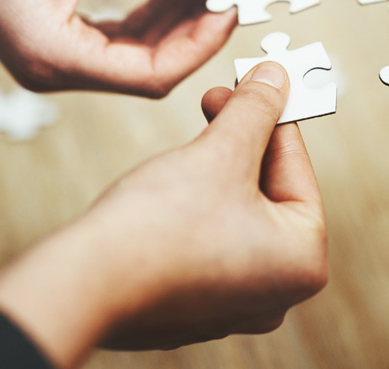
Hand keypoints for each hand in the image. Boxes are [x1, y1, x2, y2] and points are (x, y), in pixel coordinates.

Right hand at [0, 0, 240, 94]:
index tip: (232, 1)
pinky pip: (114, 42)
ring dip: (173, 22)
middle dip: (193, 32)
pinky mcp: (51, 44)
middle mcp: (51, 72)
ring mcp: (50, 62)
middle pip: (147, 71)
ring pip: (135, 57)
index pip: (151, 75)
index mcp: (52, 58)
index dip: (200, 43)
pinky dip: (147, 17)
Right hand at [0, 62, 327, 366]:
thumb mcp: (220, 152)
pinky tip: (172, 186)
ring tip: (192, 143)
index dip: (272, 116)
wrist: (85, 284)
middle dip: (242, 144)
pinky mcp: (196, 308)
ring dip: (217, 173)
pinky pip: (209, 243)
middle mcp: (277, 293)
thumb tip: (275, 79)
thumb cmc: (158, 230)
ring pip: (237, 215)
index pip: (297, 168)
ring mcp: (235, 306)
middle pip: (269, 193)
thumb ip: (256, 111)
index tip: (257, 85)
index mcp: (303, 262)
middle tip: (218, 101)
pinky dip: (196, 210)